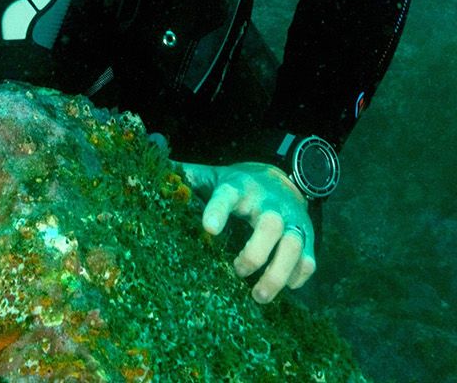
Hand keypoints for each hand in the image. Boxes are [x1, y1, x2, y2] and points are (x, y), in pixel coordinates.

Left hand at [179, 160, 315, 302]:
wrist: (282, 179)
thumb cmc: (237, 186)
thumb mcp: (212, 177)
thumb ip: (185, 176)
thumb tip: (147, 159)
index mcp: (240, 188)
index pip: (227, 196)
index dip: (218, 211)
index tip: (208, 229)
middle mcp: (268, 204)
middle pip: (270, 224)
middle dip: (255, 251)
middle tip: (237, 271)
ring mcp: (291, 221)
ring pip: (294, 245)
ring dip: (278, 273)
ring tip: (259, 296)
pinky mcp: (307, 237)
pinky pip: (309, 259)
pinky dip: (299, 276)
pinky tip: (285, 287)